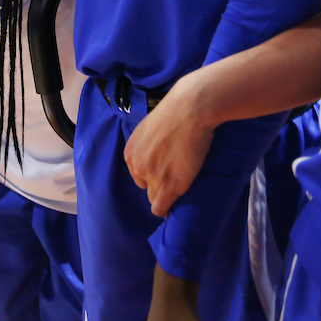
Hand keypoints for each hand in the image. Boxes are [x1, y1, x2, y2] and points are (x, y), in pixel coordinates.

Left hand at [124, 71, 217, 216]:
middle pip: (145, 186)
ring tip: (177, 192)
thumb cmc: (174, 111)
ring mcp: (153, 177)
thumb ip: (148, 142)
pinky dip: (165, 210)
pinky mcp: (170, 186)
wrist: (189, 110)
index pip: (137, 173)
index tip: (163, 171)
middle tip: (174, 177)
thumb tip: (156, 147)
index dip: (151, 173)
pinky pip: (161, 207)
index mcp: (131, 152)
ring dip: (164, 195)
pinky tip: (172, 208)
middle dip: (157, 184)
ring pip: (155, 198)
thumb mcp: (149, 126)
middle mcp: (137, 166)